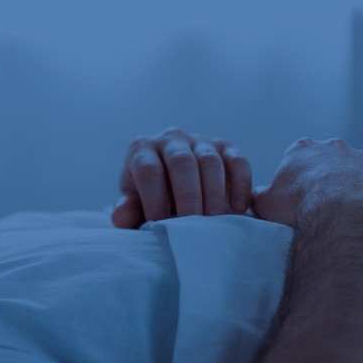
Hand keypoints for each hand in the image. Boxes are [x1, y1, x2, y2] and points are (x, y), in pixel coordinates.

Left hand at [112, 127, 252, 228]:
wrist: (170, 181)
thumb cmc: (148, 195)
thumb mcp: (133, 202)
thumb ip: (127, 210)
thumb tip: (122, 218)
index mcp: (142, 150)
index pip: (149, 170)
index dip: (154, 198)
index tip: (159, 223)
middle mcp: (171, 139)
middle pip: (182, 162)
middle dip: (188, 195)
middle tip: (193, 223)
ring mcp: (199, 140)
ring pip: (210, 161)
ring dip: (214, 193)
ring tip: (214, 221)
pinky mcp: (224, 147)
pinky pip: (237, 161)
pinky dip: (241, 184)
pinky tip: (240, 208)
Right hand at [252, 138, 362, 228]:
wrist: (343, 216)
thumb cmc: (299, 208)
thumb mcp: (265, 204)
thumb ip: (260, 195)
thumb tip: (258, 195)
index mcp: (302, 149)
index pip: (297, 157)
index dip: (296, 177)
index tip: (297, 196)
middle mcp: (333, 147)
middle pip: (328, 160)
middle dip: (325, 178)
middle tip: (322, 203)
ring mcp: (362, 158)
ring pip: (356, 171)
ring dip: (351, 185)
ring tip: (346, 211)